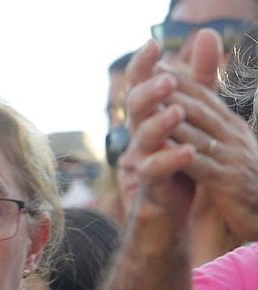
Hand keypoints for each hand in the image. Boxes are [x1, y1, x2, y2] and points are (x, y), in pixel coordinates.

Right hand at [121, 35, 217, 225]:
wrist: (171, 201)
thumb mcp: (193, 109)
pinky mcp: (150, 181)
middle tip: (167, 79)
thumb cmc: (179, 152)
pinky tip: (187, 151)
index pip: (140, 83)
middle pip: (135, 106)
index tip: (153, 45)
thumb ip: (200, 76)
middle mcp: (141, 131)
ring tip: (177, 112)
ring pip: (142, 136)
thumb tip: (208, 34)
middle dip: (149, 91)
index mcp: (150, 112)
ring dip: (159, 123)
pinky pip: (154, 168)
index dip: (143, 65)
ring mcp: (144, 155)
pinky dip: (170, 159)